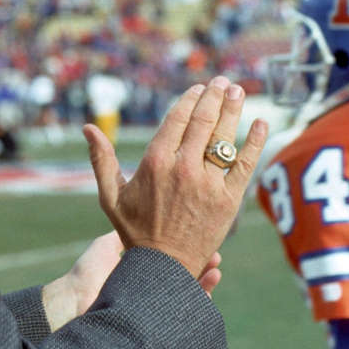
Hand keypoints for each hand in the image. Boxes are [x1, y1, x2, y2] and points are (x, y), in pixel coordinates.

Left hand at [41, 233, 224, 330]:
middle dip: (204, 261)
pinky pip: (189, 311)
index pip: (173, 256)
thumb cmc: (88, 272)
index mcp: (144, 269)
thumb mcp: (107, 245)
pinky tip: (210, 284)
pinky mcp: (161, 320)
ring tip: (215, 265)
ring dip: (206, 277)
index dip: (189, 245)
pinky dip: (202, 296)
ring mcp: (158, 303)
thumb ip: (124, 232)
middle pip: (186, 272)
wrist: (76, 302)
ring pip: (191, 290)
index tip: (201, 231)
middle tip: (215, 252)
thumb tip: (138, 210)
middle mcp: (153, 286)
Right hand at [84, 76, 267, 277]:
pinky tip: (262, 124)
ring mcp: (208, 183)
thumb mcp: (110, 195)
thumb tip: (87, 128)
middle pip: (204, 121)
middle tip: (223, 83)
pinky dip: (255, 142)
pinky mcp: (229, 199)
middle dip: (215, 97)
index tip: (199, 88)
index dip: (191, 99)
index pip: (178, 118)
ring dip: (234, 110)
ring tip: (239, 92)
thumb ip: (101, 160)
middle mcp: (183, 168)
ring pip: (224, 137)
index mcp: (155, 162)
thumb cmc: (135, 230)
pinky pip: (245, 164)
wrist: (164, 266)